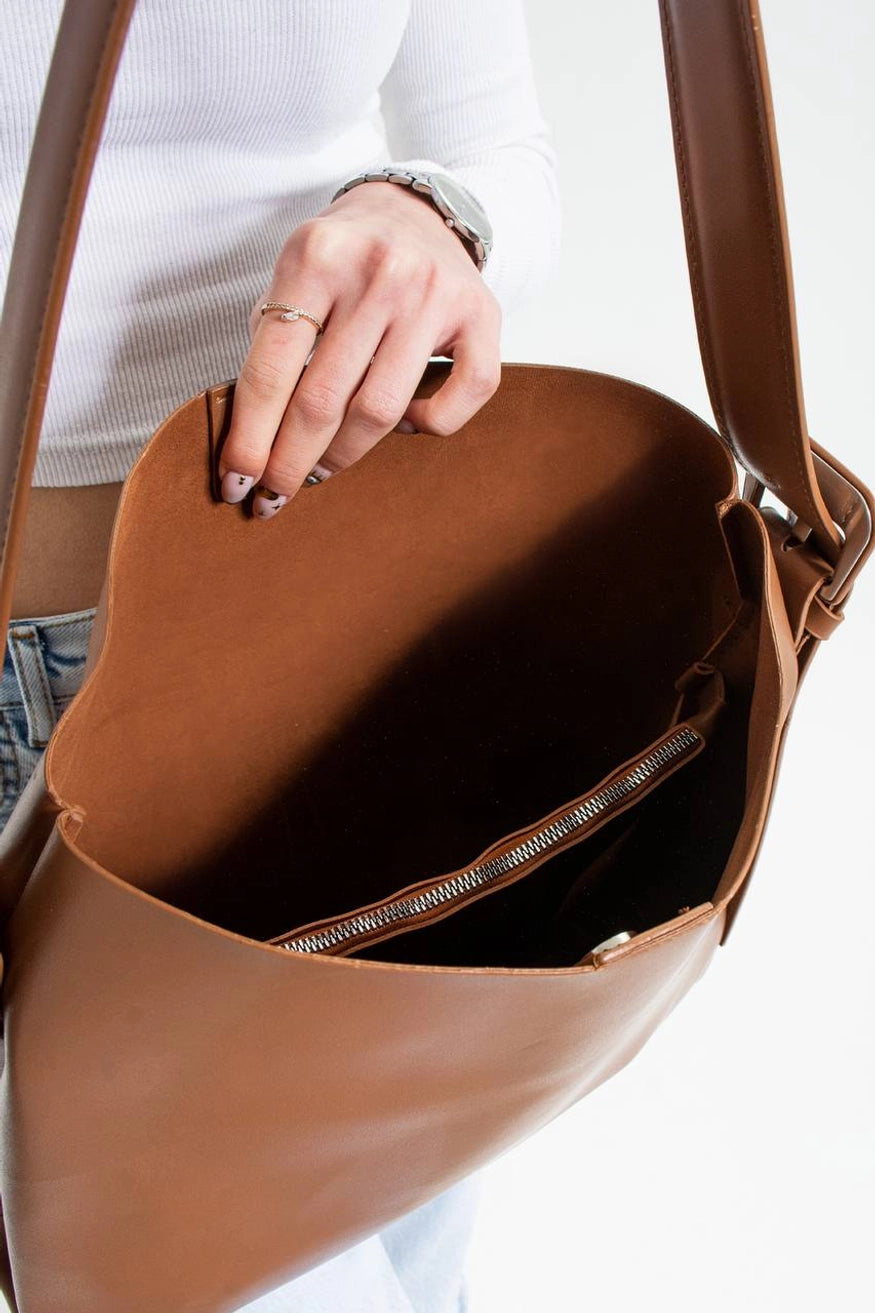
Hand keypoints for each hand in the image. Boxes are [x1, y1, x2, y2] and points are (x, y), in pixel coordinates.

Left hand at [218, 180, 501, 516]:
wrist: (418, 210)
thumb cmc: (346, 259)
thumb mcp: (295, 274)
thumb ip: (274, 338)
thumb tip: (252, 433)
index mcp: (317, 257)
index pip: (271, 370)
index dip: (250, 438)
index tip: (236, 481)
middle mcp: (379, 272)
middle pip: (322, 400)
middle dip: (289, 462)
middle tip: (272, 496)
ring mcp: (434, 294)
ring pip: (380, 410)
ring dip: (342, 455)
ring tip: (319, 470)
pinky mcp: (482, 315)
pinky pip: (460, 397)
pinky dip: (428, 424)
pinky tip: (403, 423)